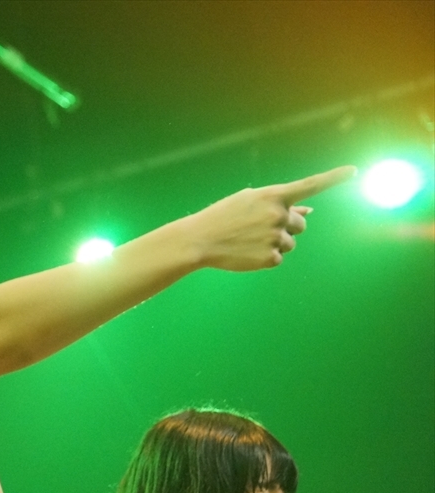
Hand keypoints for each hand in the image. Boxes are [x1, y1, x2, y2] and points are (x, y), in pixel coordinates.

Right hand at [185, 165, 355, 270]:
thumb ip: (280, 205)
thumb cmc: (224, 217)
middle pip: (301, 224)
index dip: (334, 177)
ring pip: (290, 243)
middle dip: (286, 227)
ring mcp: (276, 237)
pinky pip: (278, 259)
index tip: (354, 171)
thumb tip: (309, 210)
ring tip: (249, 241)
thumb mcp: (249, 203)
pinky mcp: (271, 258)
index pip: (310, 185)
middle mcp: (278, 214)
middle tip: (259, 229)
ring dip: (275, 243)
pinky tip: (247, 253)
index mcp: (273, 196)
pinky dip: (265, 257)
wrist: (200, 240)